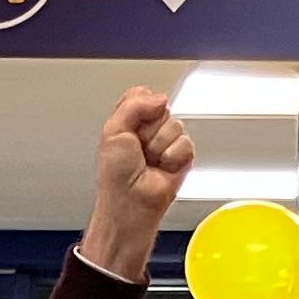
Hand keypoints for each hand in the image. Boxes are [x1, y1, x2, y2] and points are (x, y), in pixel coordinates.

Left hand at [81, 87, 192, 280]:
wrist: (130, 203)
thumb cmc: (117, 176)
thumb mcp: (113, 131)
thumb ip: (134, 105)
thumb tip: (161, 98)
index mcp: (130, 121)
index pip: (144, 95)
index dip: (140, 108)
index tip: (131, 126)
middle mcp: (150, 130)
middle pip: (162, 109)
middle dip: (149, 130)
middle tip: (139, 150)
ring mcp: (167, 142)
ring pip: (175, 126)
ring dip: (159, 146)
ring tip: (150, 162)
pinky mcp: (183, 157)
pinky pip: (186, 144)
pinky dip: (173, 157)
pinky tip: (163, 168)